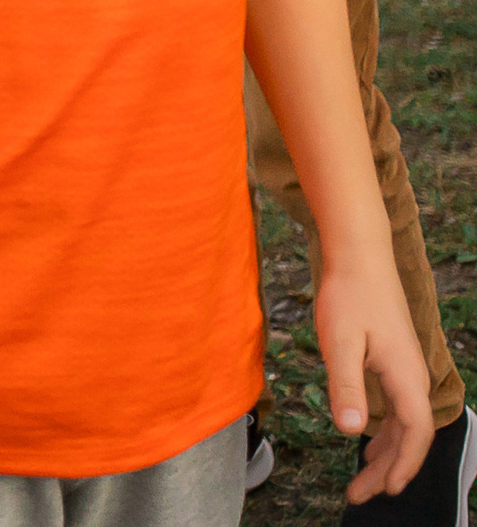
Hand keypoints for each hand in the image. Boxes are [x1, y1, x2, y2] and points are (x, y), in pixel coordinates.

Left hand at [315, 262, 434, 502]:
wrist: (359, 257)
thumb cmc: (349, 296)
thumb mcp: (340, 342)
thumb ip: (346, 386)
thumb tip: (349, 430)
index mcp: (406, 377)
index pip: (414, 434)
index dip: (403, 465)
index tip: (384, 490)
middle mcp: (412, 377)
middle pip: (408, 436)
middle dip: (388, 469)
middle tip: (359, 496)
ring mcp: (404, 370)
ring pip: (402, 424)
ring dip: (386, 453)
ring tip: (362, 479)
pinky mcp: (392, 361)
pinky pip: (396, 408)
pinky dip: (384, 431)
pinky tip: (366, 440)